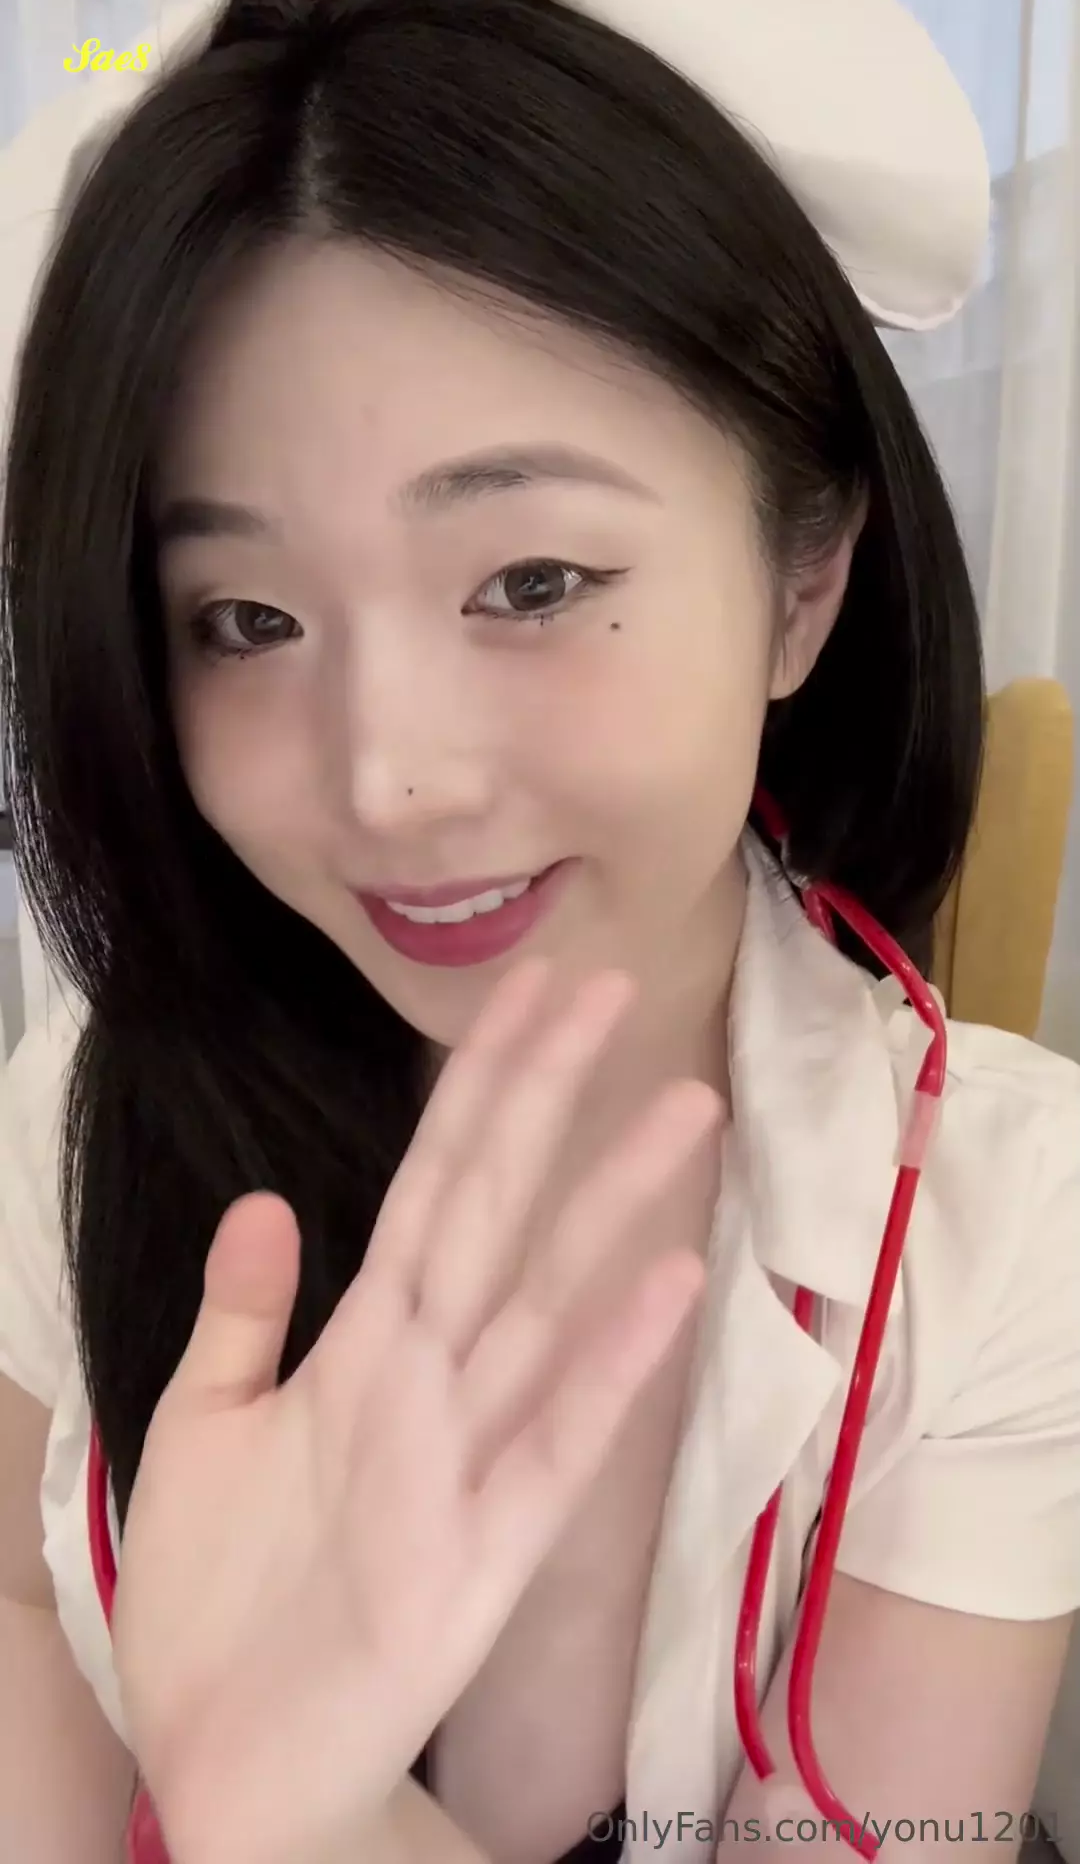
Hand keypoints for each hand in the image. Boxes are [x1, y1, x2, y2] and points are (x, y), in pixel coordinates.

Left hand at [112, 959, 720, 1863]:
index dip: (475, 1083)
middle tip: (610, 989)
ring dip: (611, 1205)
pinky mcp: (488, 1550)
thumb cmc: (217, 1595)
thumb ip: (243, 1315)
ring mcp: (467, 1456)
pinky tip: (670, 1279)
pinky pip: (558, 1441)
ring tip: (683, 1108)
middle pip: (495, 1210)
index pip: (433, 1181)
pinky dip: (613, 1362)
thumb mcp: (203, 1429)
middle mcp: (428, 1378)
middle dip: (547, 1098)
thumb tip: (268, 1198)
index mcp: (363, 1342)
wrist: (225, 1757)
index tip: (526, 989)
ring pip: (546, 1303)